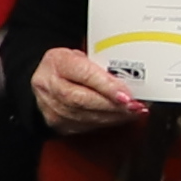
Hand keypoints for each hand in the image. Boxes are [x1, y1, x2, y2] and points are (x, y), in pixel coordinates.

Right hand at [30, 47, 147, 137]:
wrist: (45, 79)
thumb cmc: (68, 65)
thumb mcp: (83, 54)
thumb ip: (102, 64)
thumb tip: (132, 76)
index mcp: (57, 62)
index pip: (84, 75)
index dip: (107, 87)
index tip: (127, 95)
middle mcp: (50, 85)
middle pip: (83, 100)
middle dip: (113, 105)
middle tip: (136, 106)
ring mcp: (50, 106)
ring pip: (85, 116)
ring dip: (114, 116)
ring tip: (134, 112)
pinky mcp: (56, 122)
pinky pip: (85, 125)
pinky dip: (106, 122)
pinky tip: (120, 118)